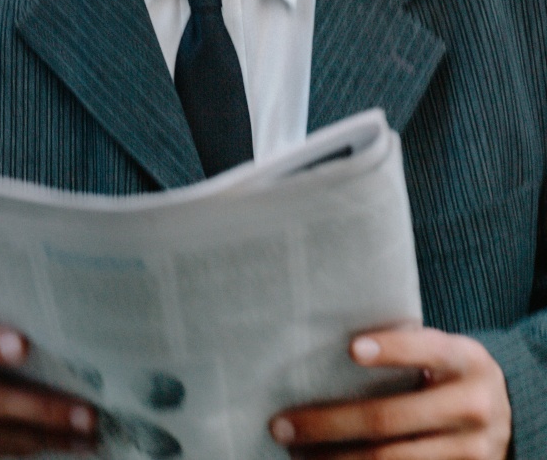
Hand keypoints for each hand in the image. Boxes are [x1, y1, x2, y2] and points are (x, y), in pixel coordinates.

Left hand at [269, 327, 510, 458]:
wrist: (510, 413)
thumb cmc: (450, 371)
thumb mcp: (443, 350)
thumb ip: (406, 347)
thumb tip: (327, 345)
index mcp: (465, 360)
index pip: (427, 350)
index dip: (393, 349)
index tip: (351, 349)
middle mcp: (472, 407)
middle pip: (391, 419)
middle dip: (330, 423)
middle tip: (282, 424)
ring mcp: (470, 451)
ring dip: (337, 458)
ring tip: (295, 453)